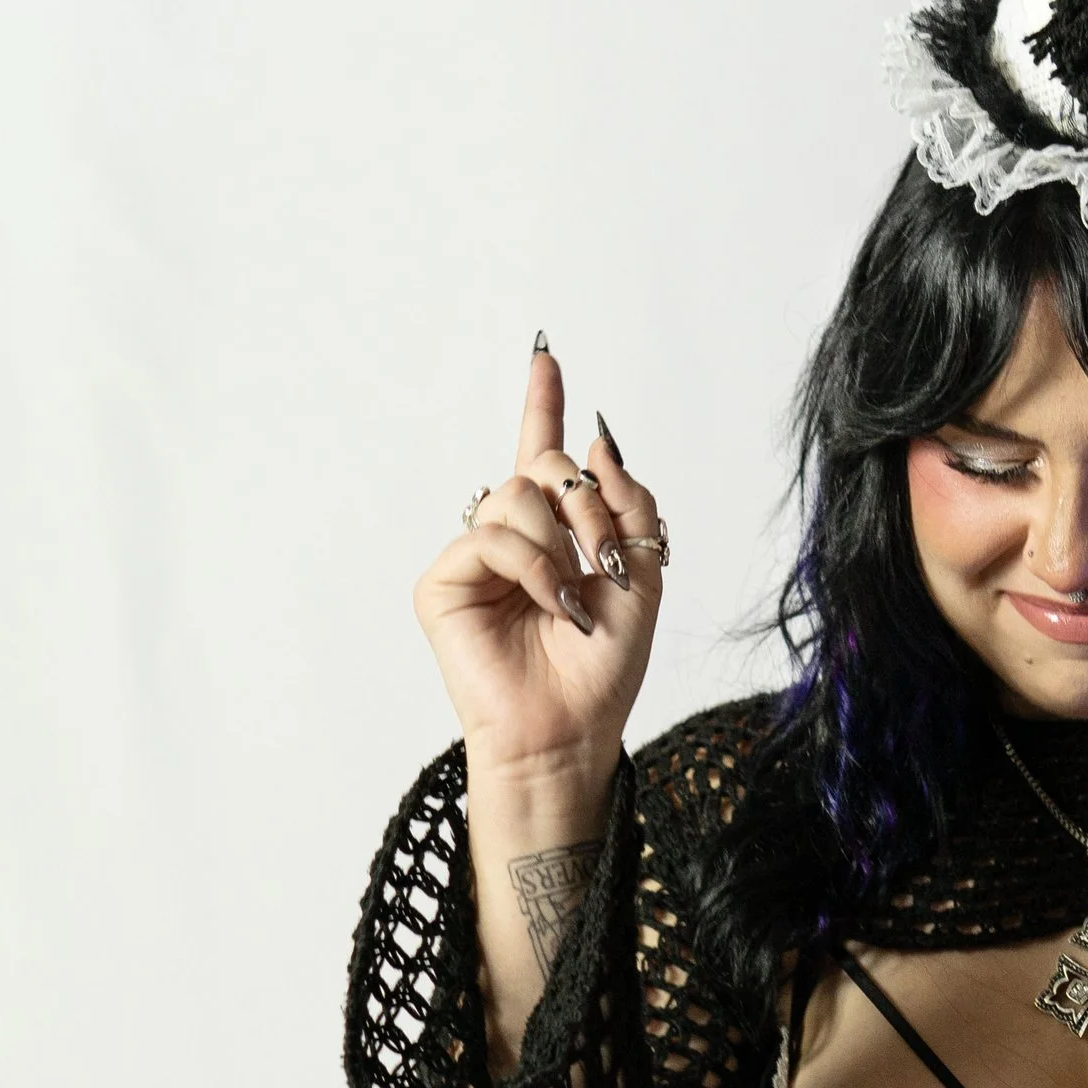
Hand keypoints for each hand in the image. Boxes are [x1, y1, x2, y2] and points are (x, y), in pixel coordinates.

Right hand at [413, 343, 666, 805]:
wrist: (570, 732)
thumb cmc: (601, 672)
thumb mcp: (644, 577)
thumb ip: (631, 506)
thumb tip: (598, 443)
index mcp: (555, 536)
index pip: (543, 458)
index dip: (543, 405)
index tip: (546, 355)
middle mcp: (510, 540)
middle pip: (543, 468)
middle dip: (588, 505)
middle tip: (607, 560)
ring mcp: (474, 560)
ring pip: (515, 496)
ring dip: (561, 544)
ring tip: (573, 601)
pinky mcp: (443, 584)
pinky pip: (489, 538)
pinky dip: (531, 568)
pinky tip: (550, 607)